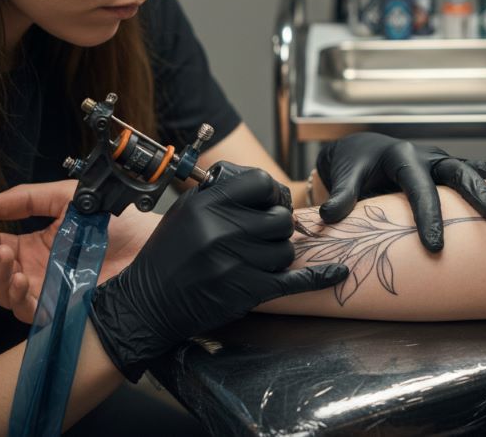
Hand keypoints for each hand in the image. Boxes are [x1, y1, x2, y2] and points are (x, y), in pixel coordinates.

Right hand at [0, 180, 156, 322]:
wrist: (149, 243)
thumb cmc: (117, 222)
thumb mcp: (67, 198)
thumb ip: (28, 199)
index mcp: (36, 245)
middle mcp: (37, 270)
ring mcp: (48, 290)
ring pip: (3, 292)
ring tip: (3, 253)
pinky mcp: (61, 308)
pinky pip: (27, 311)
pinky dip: (18, 297)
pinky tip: (21, 278)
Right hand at [88, 163, 348, 381]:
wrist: (148, 303)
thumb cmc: (168, 255)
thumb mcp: (185, 212)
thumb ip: (219, 195)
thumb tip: (259, 185)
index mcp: (207, 205)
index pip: (261, 182)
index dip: (272, 192)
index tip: (270, 202)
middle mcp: (222, 230)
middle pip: (280, 218)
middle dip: (278, 226)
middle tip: (266, 235)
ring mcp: (235, 262)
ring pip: (285, 250)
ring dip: (278, 254)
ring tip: (258, 259)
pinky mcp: (246, 291)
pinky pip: (293, 281)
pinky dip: (319, 277)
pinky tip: (338, 272)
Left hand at [315, 132, 485, 250]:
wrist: (360, 151)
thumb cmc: (352, 167)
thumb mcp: (345, 177)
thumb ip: (341, 196)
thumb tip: (329, 216)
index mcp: (401, 157)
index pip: (417, 187)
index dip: (427, 216)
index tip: (436, 246)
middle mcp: (425, 156)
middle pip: (455, 171)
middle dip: (475, 193)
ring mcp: (439, 161)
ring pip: (470, 169)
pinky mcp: (446, 170)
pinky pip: (474, 169)